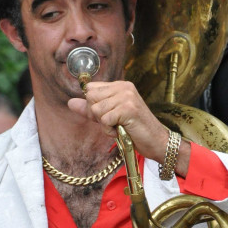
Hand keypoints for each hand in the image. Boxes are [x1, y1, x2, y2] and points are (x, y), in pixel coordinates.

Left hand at [68, 80, 189, 171]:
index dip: (93, 105)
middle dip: (97, 115)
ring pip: (96, 110)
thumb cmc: (134, 130)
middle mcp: (123, 87)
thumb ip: (90, 109)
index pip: (90, 89)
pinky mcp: (128, 109)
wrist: (157, 142)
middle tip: (113, 122)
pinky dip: (110, 130)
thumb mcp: (110, 117)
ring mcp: (126, 96)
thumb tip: (70, 103)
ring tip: (119, 126)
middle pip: (91, 98)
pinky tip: (122, 130)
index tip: (108, 115)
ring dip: (105, 125)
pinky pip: (104, 120)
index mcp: (120, 85)